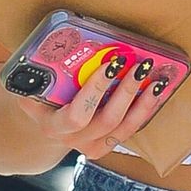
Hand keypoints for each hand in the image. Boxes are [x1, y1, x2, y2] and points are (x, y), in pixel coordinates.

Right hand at [9, 52, 171, 160]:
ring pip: (123, 128)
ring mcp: (90, 146)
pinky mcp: (106, 146)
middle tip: (140, 66)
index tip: (111, 64)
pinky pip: (130, 130)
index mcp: (52, 124)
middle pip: (106, 120)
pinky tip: (156, 92)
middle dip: (126, 91)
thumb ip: (43, 72)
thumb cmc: (41, 96)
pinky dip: (145, 110)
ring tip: (157, 80)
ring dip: (143, 102)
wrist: (46, 121)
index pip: (76, 115)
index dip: (96, 90)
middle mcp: (71, 139)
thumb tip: (61, 43)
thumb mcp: (34, 85)